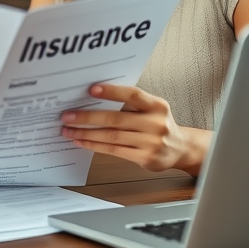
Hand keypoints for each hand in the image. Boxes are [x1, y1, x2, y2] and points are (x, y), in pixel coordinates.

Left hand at [60, 84, 209, 175]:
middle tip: (68, 116)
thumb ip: (130, 104)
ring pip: (112, 136)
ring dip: (86, 133)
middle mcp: (156, 123)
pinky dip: (95, 146)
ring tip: (69, 130)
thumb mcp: (152, 109)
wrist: (180, 149)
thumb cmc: (158, 125)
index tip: (91, 89)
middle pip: (116, 119)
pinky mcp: (145, 158)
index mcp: (157, 106)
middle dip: (88, 117)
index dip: (112, 91)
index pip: (132, 95)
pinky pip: (114, 150)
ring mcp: (151, 142)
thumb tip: (93, 98)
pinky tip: (82, 141)